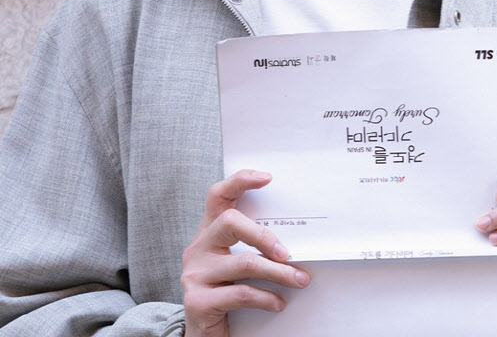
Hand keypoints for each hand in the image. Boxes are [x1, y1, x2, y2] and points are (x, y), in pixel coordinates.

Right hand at [181, 170, 309, 336]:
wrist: (202, 336)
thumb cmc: (224, 294)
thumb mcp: (233, 265)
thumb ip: (249, 247)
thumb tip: (290, 240)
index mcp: (207, 233)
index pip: (217, 196)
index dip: (239, 181)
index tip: (267, 178)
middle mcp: (197, 248)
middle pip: (230, 221)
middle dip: (264, 235)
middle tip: (287, 252)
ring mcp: (195, 274)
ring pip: (244, 262)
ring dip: (278, 273)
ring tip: (299, 279)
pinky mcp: (197, 301)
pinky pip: (241, 293)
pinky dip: (266, 297)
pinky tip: (278, 301)